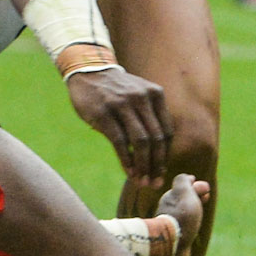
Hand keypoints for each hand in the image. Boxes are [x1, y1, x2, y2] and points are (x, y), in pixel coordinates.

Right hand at [66, 64, 171, 183]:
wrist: (89, 71)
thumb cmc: (117, 91)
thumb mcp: (140, 95)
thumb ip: (151, 117)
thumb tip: (159, 153)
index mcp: (156, 95)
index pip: (166, 131)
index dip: (165, 155)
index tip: (162, 172)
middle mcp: (142, 98)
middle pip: (156, 139)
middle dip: (157, 165)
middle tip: (154, 183)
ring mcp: (123, 105)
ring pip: (140, 142)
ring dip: (143, 166)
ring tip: (141, 181)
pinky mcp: (104, 114)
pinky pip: (120, 141)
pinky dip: (126, 160)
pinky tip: (128, 171)